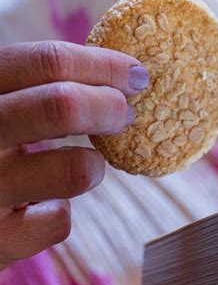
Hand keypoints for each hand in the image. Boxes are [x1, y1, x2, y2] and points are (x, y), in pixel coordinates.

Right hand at [0, 41, 148, 269]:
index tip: (136, 75)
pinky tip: (41, 207)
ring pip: (75, 170)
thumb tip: (118, 72)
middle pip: (63, 106)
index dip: (104, 65)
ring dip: (93, 165)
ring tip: (87, 165)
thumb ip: (38, 89)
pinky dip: (58, 212)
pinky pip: (58, 221)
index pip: (48, 62)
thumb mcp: (0, 108)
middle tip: (126, 114)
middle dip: (110, 107)